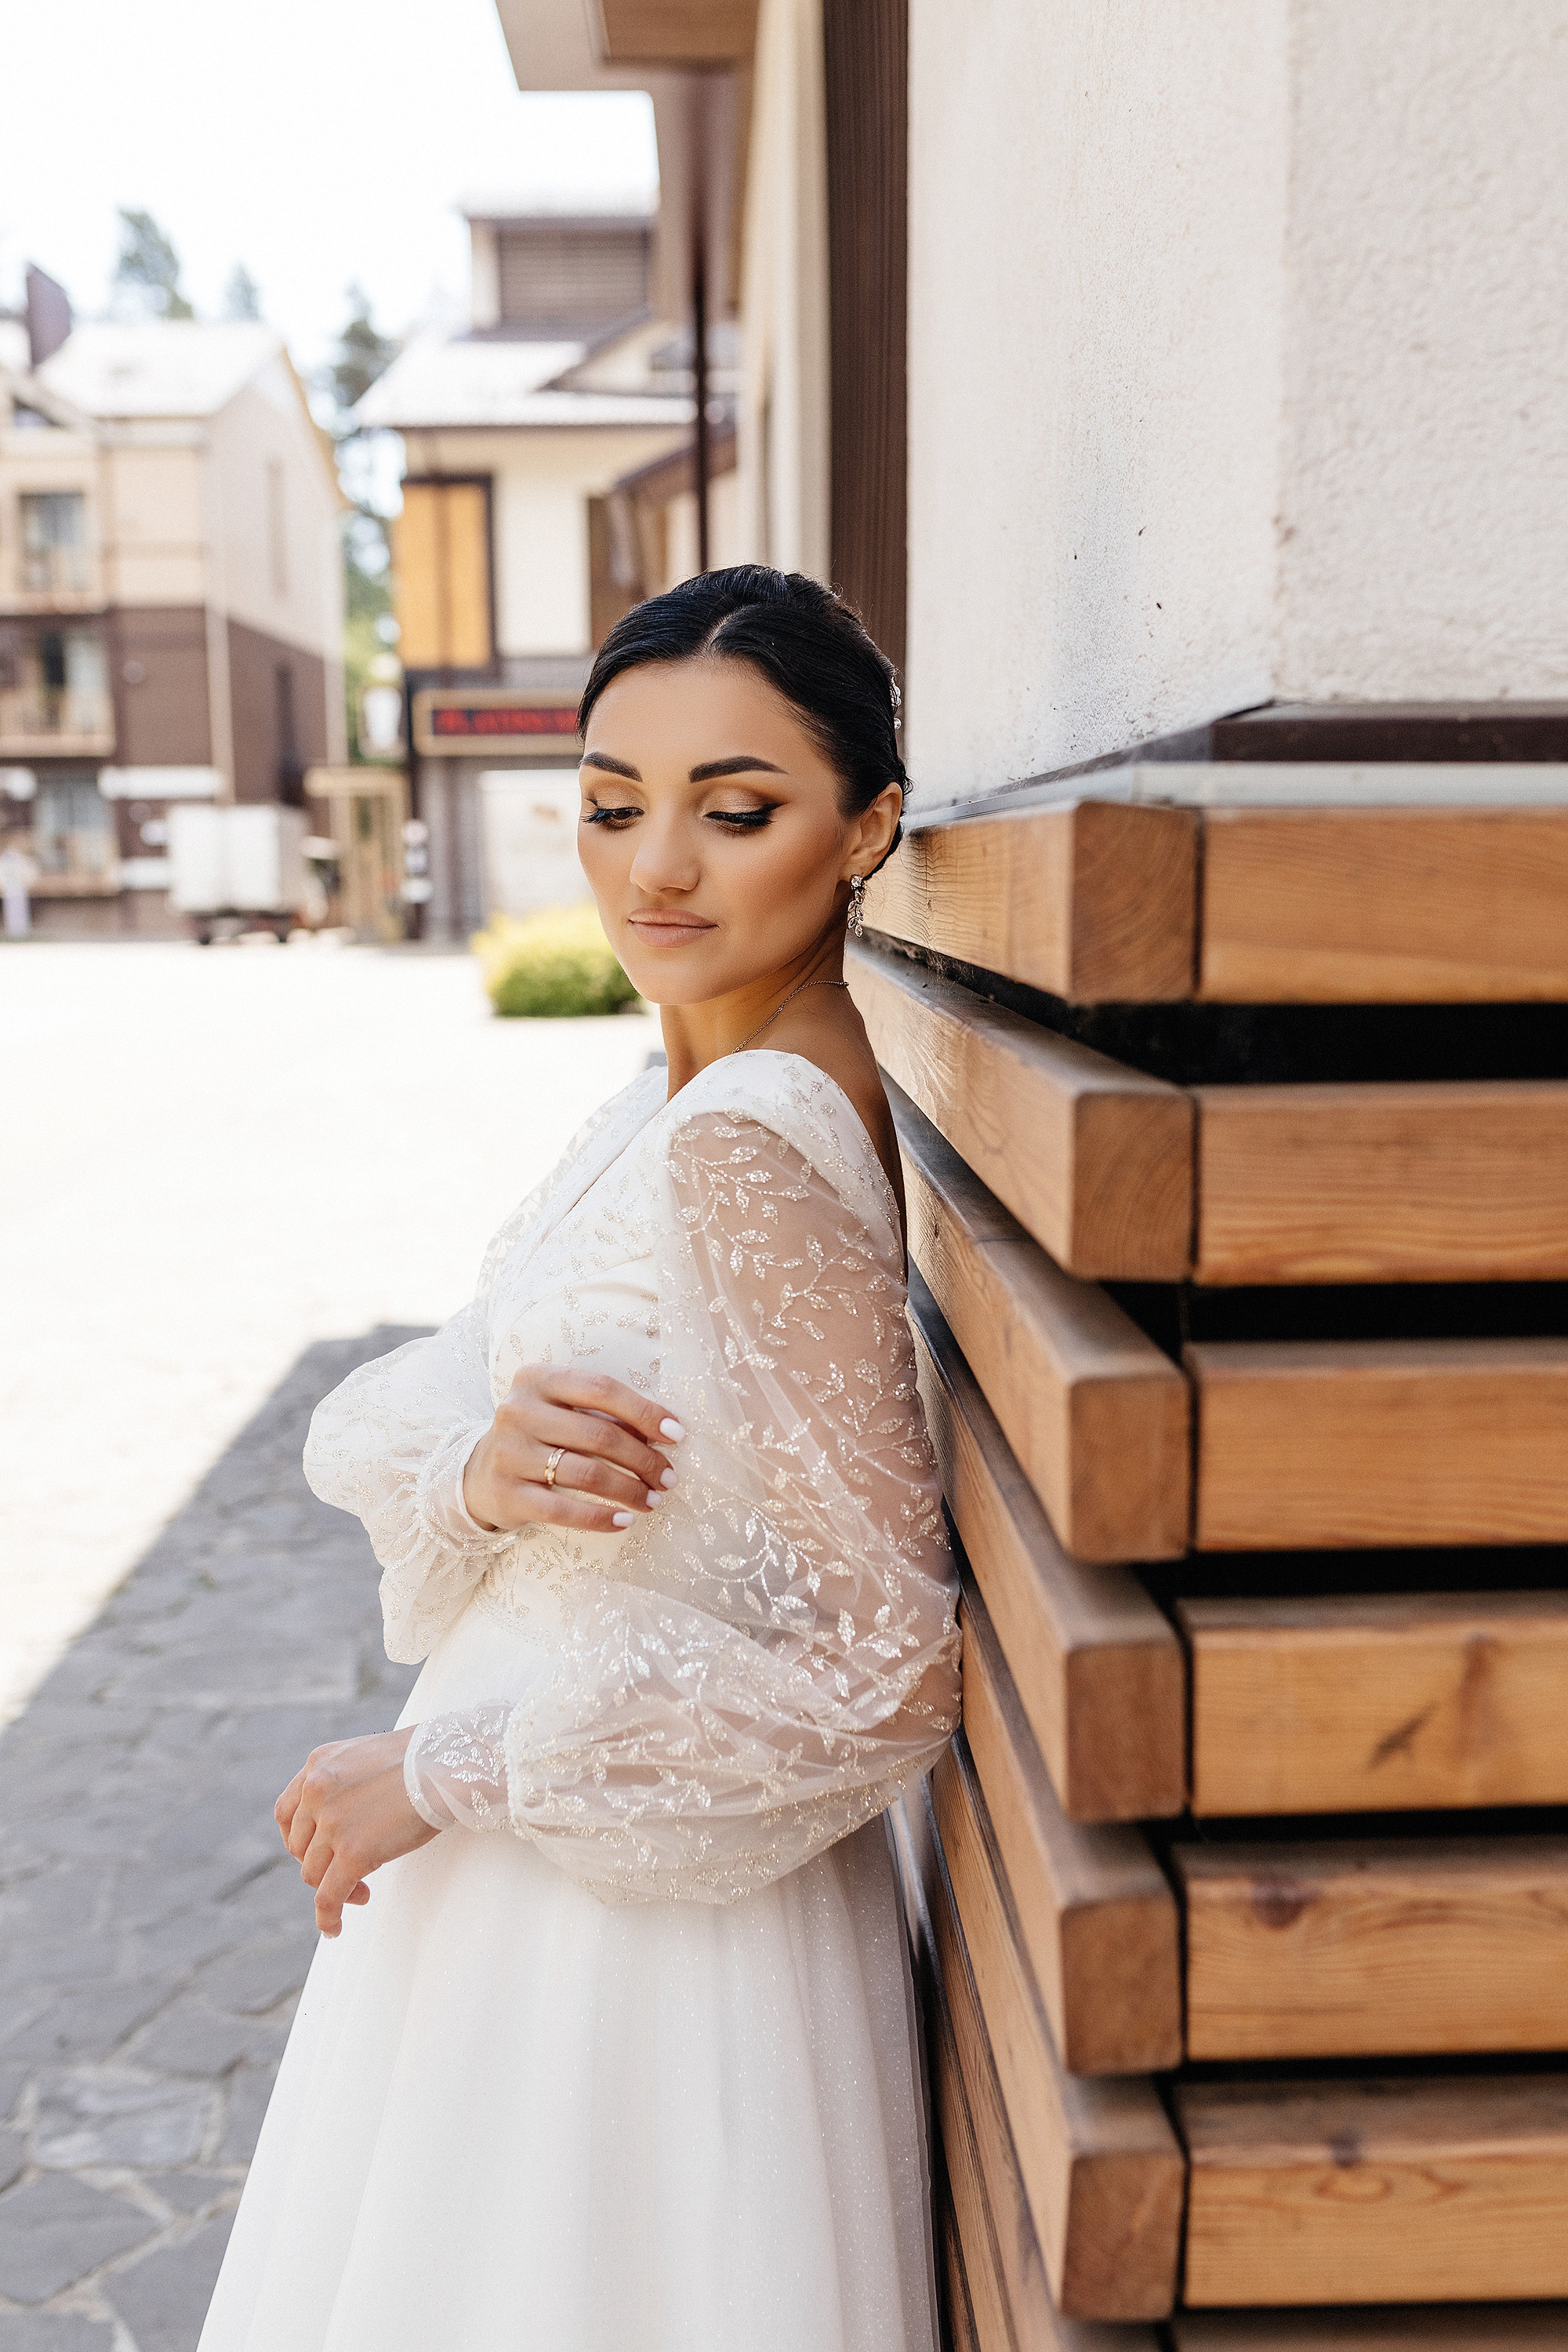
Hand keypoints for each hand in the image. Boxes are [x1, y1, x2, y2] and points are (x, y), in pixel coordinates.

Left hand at [275, 1728, 437, 1937]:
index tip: (318, 1852)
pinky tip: (334, 1928)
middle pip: (301, 1848)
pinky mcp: (353, 1853)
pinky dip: (328, 1918)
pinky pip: (328, 1898)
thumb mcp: (367, 1758)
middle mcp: (316, 1792)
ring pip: (313, 1874)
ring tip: (361, 1893)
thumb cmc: (424, 1759)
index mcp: (318, 1765)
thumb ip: (343, 1783)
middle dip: (321, 1865)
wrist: (449, 1763)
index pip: (286, 1813)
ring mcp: (333, 1823)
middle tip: (348, 1874)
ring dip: (333, 1889)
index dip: (298, 1840)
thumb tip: (342, 1817)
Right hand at [462, 1365, 684, 1535]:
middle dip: (644, 1459)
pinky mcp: (507, 1493)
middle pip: (599, 1435)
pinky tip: (625, 1521)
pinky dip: (600, 1517)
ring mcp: (509, 1453)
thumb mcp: (563, 1412)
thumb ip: (604, 1415)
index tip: (676, 1434)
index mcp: (538, 1379)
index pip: (601, 1388)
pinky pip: (563, 1510)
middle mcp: (519, 1411)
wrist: (479, 1475)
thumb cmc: (538, 1437)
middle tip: (669, 1478)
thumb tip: (664, 1431)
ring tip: (653, 1500)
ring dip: (629, 1490)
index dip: (644, 1411)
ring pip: (586, 1473)